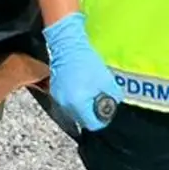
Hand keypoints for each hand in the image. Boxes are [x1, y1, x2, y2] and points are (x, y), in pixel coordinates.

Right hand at [43, 12, 119, 131]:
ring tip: (90, 93)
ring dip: (83, 107)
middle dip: (92, 113)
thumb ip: (113, 96)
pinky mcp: (54, 91)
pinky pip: (67, 102)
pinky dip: (75, 99)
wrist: (67, 45)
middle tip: (100, 101)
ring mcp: (58, 98)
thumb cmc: (86, 61)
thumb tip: (114, 103)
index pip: (92, 124)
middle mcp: (65, 105)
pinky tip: (81, 87)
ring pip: (74, 111)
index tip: (107, 110)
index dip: (102, 119)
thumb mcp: (107, 80)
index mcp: (78, 104)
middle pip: (82, 119)